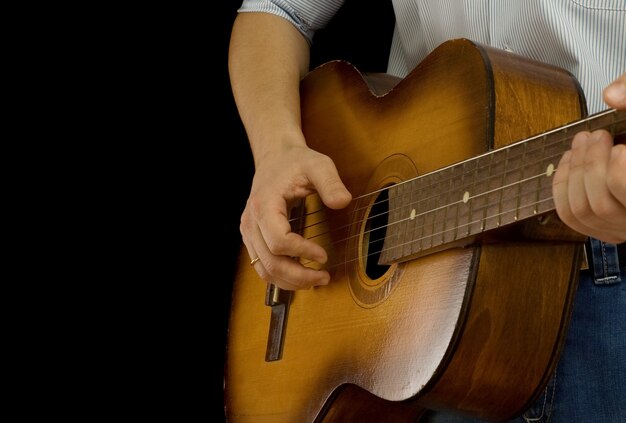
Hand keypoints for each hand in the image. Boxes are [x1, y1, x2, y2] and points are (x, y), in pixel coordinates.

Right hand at [241, 142, 351, 289]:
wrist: (275, 158)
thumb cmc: (295, 162)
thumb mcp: (318, 165)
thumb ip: (331, 182)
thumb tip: (343, 202)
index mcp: (264, 205)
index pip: (279, 241)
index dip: (302, 252)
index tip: (324, 255)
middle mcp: (251, 222)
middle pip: (270, 263)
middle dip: (299, 276)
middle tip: (324, 276)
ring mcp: (248, 232)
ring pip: (264, 270)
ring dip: (290, 282)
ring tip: (316, 280)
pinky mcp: (252, 239)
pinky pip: (262, 266)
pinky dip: (281, 277)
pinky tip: (301, 275)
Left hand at [553, 73, 625, 242]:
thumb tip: (612, 94)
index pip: (625, 191)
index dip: (618, 173)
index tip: (619, 148)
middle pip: (602, 206)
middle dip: (591, 165)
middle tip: (596, 135)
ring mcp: (619, 228)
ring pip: (583, 211)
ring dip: (575, 172)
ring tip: (583, 141)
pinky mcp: (603, 228)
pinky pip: (571, 215)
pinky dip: (562, 185)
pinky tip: (571, 160)